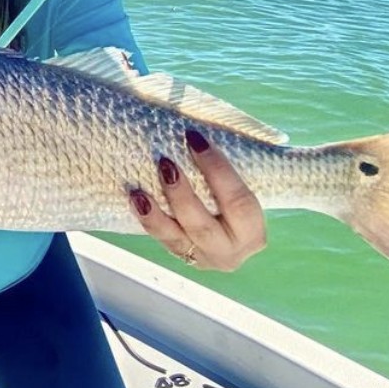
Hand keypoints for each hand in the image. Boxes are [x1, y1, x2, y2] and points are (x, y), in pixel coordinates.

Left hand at [129, 128, 264, 271]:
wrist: (229, 230)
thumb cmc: (232, 194)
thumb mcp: (238, 184)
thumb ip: (225, 166)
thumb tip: (196, 130)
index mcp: (253, 230)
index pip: (238, 200)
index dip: (216, 167)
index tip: (194, 138)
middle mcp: (231, 250)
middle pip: (203, 225)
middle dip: (182, 195)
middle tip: (166, 163)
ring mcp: (204, 258)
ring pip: (177, 237)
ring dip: (157, 212)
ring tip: (140, 191)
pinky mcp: (183, 257)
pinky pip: (161, 239)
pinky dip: (148, 220)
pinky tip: (135, 200)